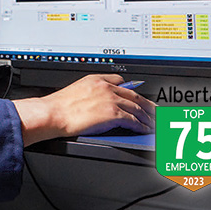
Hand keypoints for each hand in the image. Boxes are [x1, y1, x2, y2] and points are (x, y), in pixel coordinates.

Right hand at [13, 74, 155, 145]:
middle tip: (157, 110)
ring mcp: (110, 99)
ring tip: (154, 124)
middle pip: (134, 94)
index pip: (121, 81)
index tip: (139, 96)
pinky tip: (144, 130)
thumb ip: (92, 91)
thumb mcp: (77, 89)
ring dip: (147, 117)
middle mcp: (106, 87)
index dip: (133, 89)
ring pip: (137, 108)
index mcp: (97, 79)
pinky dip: (141, 126)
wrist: (53, 113)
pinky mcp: (112, 114)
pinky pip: (133, 120)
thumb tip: (100, 101)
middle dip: (148, 104)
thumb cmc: (59, 105)